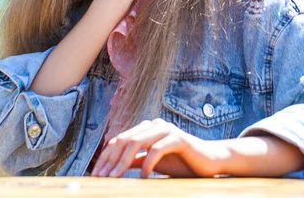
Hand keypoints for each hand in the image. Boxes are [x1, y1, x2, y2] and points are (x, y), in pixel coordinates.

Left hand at [91, 118, 225, 178]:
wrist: (208, 161)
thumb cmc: (180, 162)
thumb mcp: (152, 162)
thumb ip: (135, 161)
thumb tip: (112, 168)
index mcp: (147, 128)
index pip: (119, 139)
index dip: (106, 157)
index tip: (95, 175)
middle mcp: (155, 125)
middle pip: (125, 140)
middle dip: (110, 160)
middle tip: (101, 178)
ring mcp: (167, 129)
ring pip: (137, 143)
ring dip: (123, 162)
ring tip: (114, 178)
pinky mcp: (178, 138)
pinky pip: (157, 150)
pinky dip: (147, 165)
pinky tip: (143, 178)